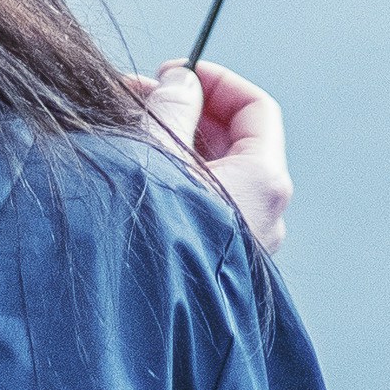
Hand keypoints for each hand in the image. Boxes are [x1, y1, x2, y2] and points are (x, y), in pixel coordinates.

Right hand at [134, 57, 290, 253]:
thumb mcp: (157, 150)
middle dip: (185, 109)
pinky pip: (206, 204)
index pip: (256, 109)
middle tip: (136, 95)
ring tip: (124, 127)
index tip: (173, 72)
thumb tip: (183, 82)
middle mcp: (265, 213)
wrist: (139, 317)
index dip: (215, 81)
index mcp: (264, 181)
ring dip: (173, 140)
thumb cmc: (154, 231)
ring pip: (215, 172)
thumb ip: (173, 106)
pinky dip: (175, 176)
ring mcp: (243, 241)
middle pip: (234, 139)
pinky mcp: (218, 263)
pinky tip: (134, 167)